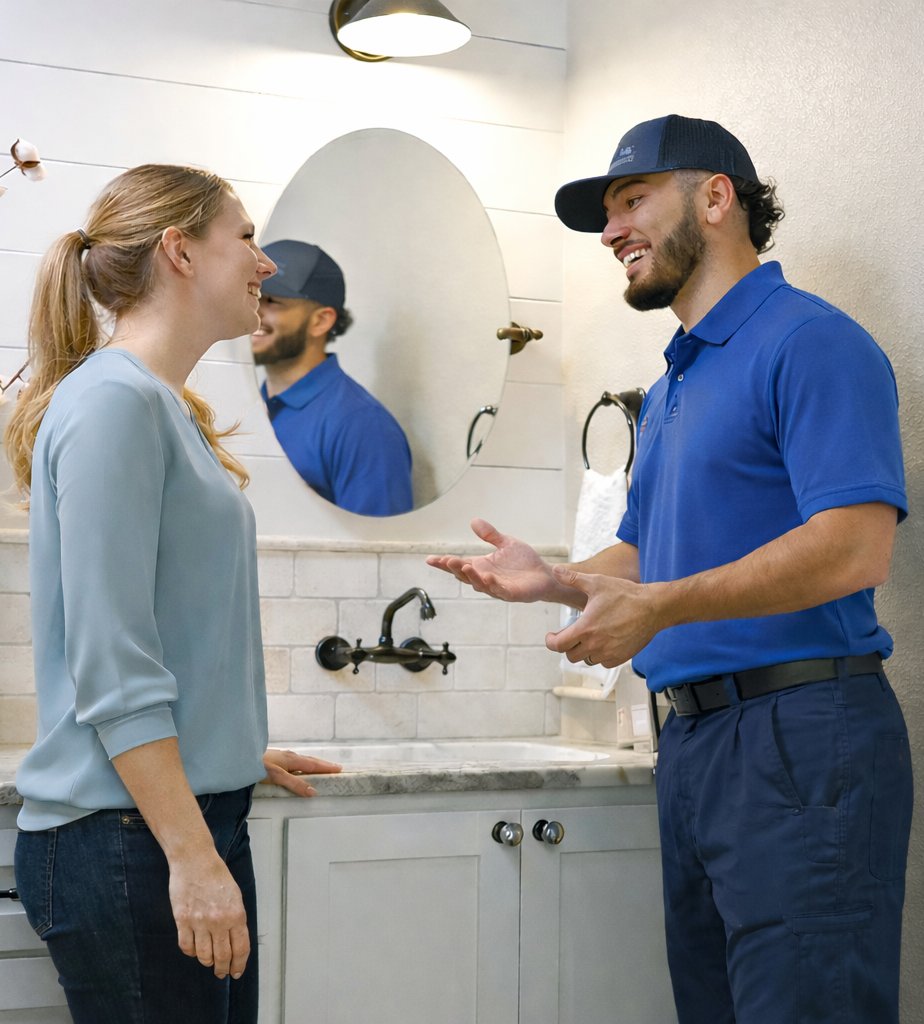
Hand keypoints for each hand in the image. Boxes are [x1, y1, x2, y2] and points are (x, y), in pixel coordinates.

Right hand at [169, 853, 249, 979]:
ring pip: (204, 956)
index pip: (240, 949)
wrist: (195, 860)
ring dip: (207, 962)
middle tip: (221, 972)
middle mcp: (219, 921)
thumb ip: (236, 919)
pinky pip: (187, 946)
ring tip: (208, 962)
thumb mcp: (235, 895)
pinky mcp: (182, 920)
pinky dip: (191, 953)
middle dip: (222, 969)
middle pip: (222, 956)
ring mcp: (199, 922)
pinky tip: (194, 950)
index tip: (236, 971)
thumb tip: (235, 940)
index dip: (239, 964)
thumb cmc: (216, 875)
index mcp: (236, 914)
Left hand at [260, 748, 341, 797]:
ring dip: (313, 764)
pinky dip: (303, 765)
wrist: (237, 759)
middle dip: (323, 764)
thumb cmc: (256, 767)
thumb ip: (294, 784)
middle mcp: (288, 756)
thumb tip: (313, 791)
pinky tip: (298, 769)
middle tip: (336, 768)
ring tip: (322, 768)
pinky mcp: (274, 760)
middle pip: (310, 761)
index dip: (326, 768)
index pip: (313, 765)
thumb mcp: (277, 777)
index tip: (340, 769)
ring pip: (302, 761)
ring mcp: (281, 757)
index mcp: (292, 760)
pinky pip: (294, 762)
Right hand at [427, 518, 565, 603]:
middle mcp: (486, 578)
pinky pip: (500, 590)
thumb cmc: (524, 562)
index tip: (430, 559)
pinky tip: (488, 577)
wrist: (545, 574)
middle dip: (455, 569)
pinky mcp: (512, 594)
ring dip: (471, 577)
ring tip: (465, 566)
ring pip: (480, 584)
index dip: (444, 564)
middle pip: (466, 575)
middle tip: (446, 561)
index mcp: (482, 567)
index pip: (459, 565)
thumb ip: (490, 535)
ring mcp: (498, 587)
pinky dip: (493, 585)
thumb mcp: (506, 544)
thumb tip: (473, 521)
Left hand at [544, 565, 662, 667]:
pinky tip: (603, 641)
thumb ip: (573, 579)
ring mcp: (608, 653)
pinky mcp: (620, 658)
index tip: (551, 636)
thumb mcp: (597, 582)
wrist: (653, 607)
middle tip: (571, 634)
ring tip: (588, 636)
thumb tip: (555, 570)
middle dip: (567, 646)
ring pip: (586, 660)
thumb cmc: (625, 594)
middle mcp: (595, 644)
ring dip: (583, 651)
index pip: (559, 645)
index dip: (551, 642)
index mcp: (585, 628)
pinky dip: (599, 655)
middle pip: (570, 655)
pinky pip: (602, 662)